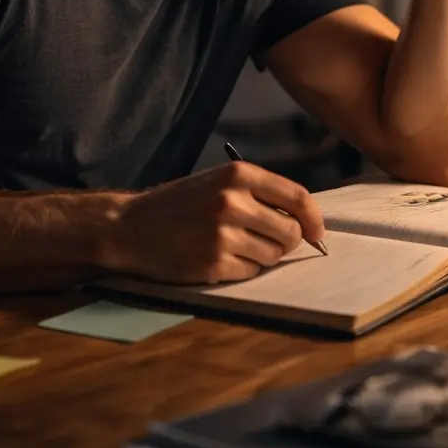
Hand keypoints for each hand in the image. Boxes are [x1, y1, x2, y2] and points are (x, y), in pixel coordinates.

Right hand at [108, 161, 325, 283]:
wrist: (130, 227)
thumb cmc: (180, 204)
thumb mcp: (219, 182)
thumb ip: (260, 194)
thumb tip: (304, 220)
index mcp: (238, 175)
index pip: (298, 197)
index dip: (314, 219)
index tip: (317, 233)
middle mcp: (233, 201)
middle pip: (290, 232)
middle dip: (287, 242)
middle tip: (269, 242)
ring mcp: (223, 234)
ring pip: (273, 255)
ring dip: (263, 257)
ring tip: (235, 247)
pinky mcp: (213, 263)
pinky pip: (251, 272)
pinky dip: (243, 270)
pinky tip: (220, 259)